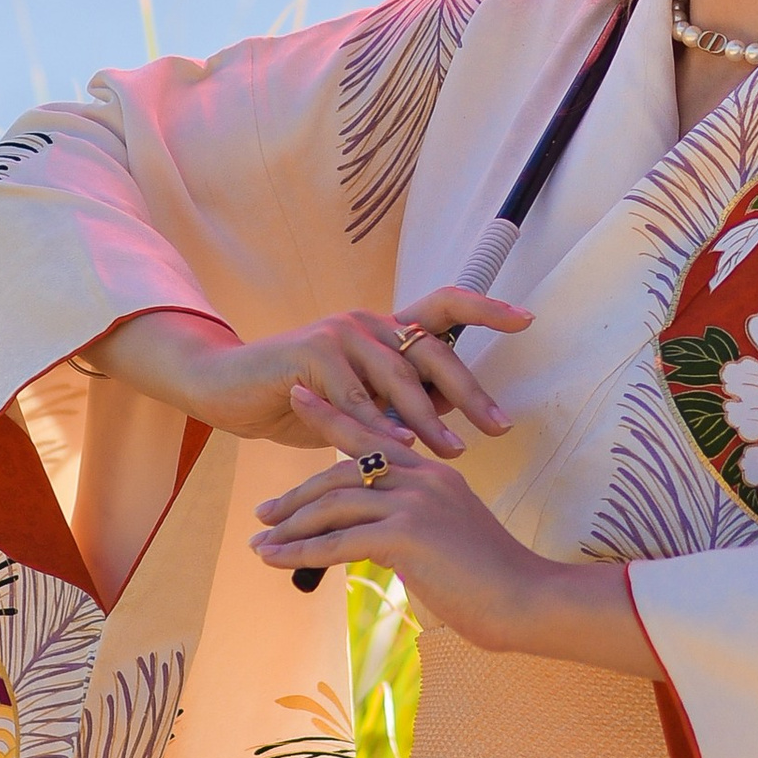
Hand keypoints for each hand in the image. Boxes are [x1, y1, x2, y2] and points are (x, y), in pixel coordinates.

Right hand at [82, 288, 530, 459]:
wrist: (228, 391)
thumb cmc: (299, 400)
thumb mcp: (359, 402)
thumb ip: (401, 401)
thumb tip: (455, 415)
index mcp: (384, 328)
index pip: (445, 307)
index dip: (485, 309)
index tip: (528, 319)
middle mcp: (367, 322)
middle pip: (431, 350)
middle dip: (469, 391)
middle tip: (499, 426)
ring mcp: (338, 334)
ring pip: (395, 378)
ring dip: (426, 417)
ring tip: (452, 450)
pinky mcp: (309, 355)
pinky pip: (352, 397)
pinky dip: (374, 425)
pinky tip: (396, 449)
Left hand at [249, 442, 656, 671]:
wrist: (528, 601)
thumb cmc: (495, 584)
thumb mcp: (450, 543)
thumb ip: (413, 531)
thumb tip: (379, 544)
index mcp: (434, 474)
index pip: (374, 439)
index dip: (332, 416)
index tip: (300, 397)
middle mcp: (423, 478)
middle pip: (344, 471)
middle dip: (298, 493)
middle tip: (263, 511)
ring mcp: (415, 503)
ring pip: (336, 505)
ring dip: (291, 525)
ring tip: (259, 543)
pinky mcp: (407, 535)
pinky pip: (339, 542)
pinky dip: (301, 553)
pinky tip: (275, 561)